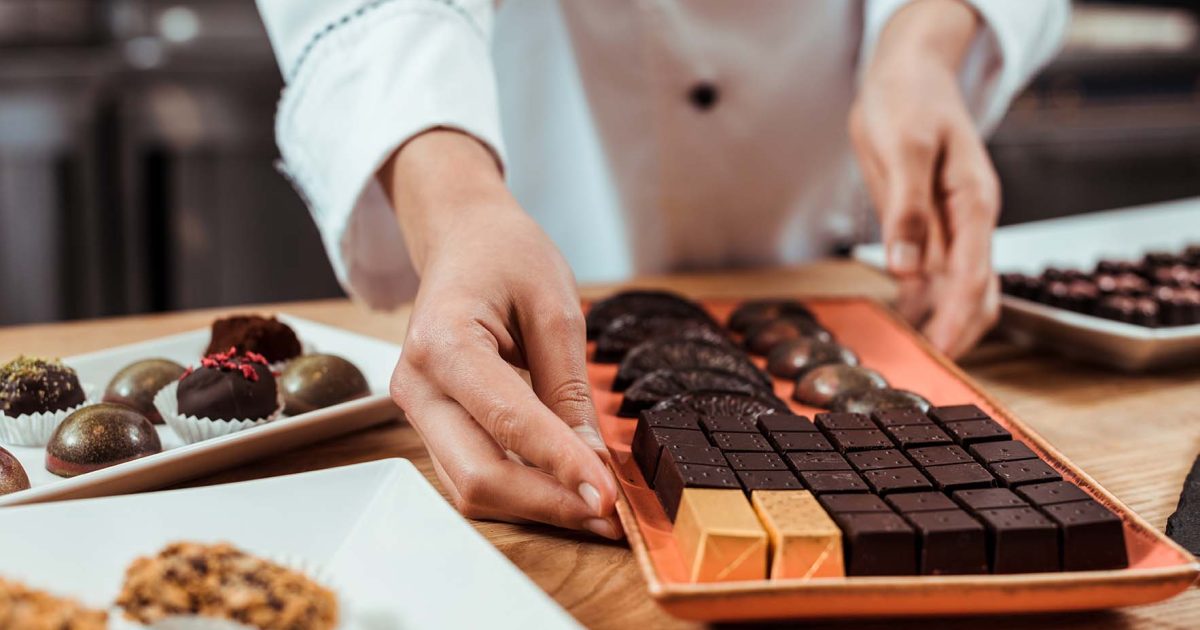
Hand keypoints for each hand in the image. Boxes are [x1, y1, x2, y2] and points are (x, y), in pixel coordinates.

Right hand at [380, 130, 621, 538]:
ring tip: (596, 509)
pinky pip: (472, 472)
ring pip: (472, 486)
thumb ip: (570, 388)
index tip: (608, 494)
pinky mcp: (432, 423)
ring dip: (535, 505)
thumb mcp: (556, 306)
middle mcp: (418, 385)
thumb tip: (590, 460)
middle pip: (478, 474)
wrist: (463, 238)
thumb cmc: (506, 255)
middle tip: (609, 516)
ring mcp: (418, 409)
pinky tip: (564, 489)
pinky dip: (520, 490)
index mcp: (444, 341)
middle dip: (547, 503)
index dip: (560, 465)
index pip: (508, 421)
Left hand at [849, 0, 1000, 357]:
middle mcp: (968, 220)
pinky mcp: (928, 227)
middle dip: (957, 331)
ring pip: (956, 289)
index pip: (974, 272)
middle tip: (925, 368)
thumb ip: (907, 210)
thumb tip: (908, 269)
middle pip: (976, 291)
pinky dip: (919, 302)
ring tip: (908, 355)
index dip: (959, 316)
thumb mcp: (905, 150)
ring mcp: (950, 226)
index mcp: (973, 201)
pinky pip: (931, 275)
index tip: (942, 351)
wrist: (908, 74)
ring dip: (938, 322)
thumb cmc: (910, 101)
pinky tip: (898, 323)